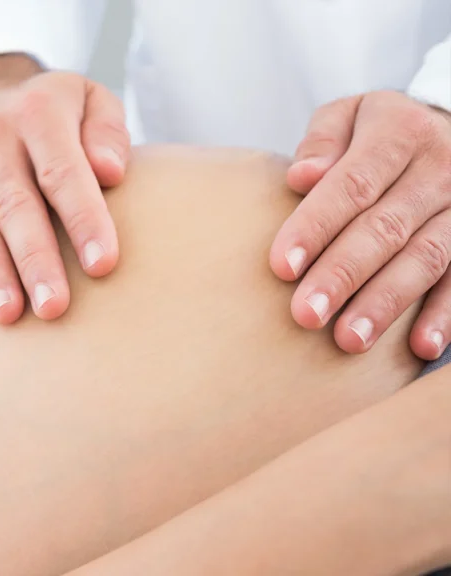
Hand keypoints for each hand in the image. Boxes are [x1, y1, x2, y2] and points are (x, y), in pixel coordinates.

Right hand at [0, 54, 129, 323]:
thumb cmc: (54, 108)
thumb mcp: (90, 98)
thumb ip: (107, 131)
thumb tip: (111, 172)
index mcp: (37, 114)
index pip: (61, 173)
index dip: (83, 220)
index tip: (102, 265)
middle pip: (14, 206)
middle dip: (34, 260)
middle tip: (54, 307)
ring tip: (8, 314)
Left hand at [270, 91, 450, 358]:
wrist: (447, 127)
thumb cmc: (375, 130)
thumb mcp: (348, 115)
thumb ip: (322, 141)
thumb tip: (301, 176)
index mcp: (399, 132)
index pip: (352, 184)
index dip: (316, 226)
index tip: (281, 267)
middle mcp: (440, 167)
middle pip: (386, 228)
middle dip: (343, 275)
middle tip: (305, 315)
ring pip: (426, 258)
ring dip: (386, 303)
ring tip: (348, 340)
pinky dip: (444, 315)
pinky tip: (420, 349)